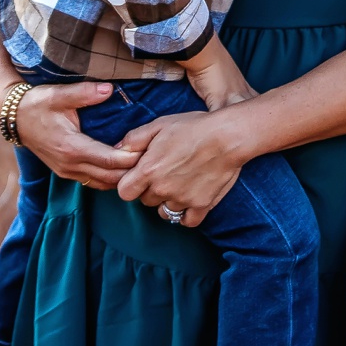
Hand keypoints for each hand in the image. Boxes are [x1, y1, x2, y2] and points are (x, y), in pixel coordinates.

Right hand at [9, 81, 139, 188]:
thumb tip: (110, 89)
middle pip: (111, 178)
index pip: (111, 161)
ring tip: (140, 162)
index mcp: (72, 148)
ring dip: (122, 176)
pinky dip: (110, 178)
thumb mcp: (59, 94)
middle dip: (132, 170)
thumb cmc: (37, 104)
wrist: (14, 118)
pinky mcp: (65, 172)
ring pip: (103, 184)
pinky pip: (94, 182)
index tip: (149, 148)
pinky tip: (121, 166)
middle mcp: (70, 165)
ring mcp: (67, 172)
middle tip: (151, 156)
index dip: (132, 158)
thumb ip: (85, 93)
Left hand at [114, 104, 248, 226]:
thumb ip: (134, 139)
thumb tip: (117, 150)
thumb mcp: (159, 124)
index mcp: (148, 170)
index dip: (130, 184)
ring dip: (168, 202)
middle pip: (145, 201)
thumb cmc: (193, 127)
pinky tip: (189, 200)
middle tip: (165, 174)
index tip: (140, 176)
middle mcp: (162, 189)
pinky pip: (187, 221)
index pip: (124, 192)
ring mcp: (182, 199)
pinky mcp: (202, 205)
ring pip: (164, 212)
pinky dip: (187, 215)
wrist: (228, 136)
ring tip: (179, 185)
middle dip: (150, 190)